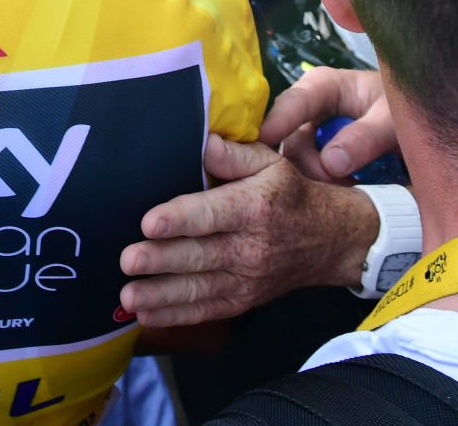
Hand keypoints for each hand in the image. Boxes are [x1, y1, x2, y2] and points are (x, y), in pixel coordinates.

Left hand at [118, 134, 376, 325]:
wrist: (330, 241)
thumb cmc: (290, 195)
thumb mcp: (271, 163)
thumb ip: (234, 153)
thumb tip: (204, 143)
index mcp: (254, 207)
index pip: (213, 215)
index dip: (180, 219)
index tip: (149, 223)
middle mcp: (251, 247)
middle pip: (200, 255)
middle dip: (161, 260)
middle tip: (127, 260)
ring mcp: (247, 280)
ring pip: (199, 289)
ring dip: (161, 294)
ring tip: (128, 295)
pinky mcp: (242, 301)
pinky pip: (207, 310)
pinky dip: (175, 315)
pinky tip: (145, 314)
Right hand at [260, 66, 394, 181]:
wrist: (419, 126)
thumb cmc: (404, 110)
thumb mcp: (392, 119)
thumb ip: (365, 137)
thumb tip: (331, 163)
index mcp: (323, 87)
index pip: (293, 103)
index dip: (277, 121)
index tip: (265, 140)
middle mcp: (308, 111)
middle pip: (291, 143)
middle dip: (312, 167)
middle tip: (341, 184)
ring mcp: (310, 137)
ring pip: (297, 165)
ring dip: (321, 182)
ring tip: (353, 188)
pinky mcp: (316, 160)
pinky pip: (309, 178)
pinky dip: (325, 189)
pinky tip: (347, 191)